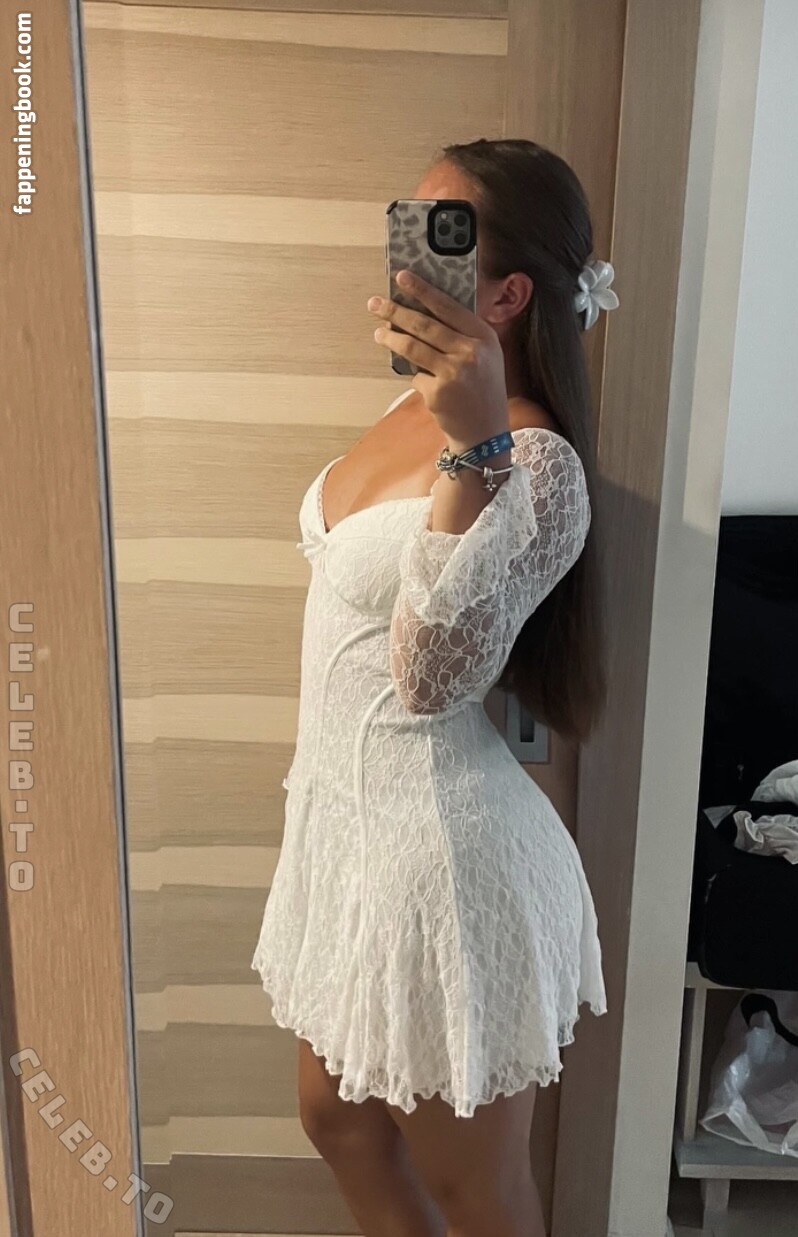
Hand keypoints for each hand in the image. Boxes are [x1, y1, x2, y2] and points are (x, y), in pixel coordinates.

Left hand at [368, 270, 508, 445]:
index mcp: (484, 337)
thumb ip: (462, 334)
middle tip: (376, 304)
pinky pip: (415, 376)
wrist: (485, 433)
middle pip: (424, 325)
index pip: (448, 306)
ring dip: (391, 338)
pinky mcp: (438, 393)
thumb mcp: (485, 356)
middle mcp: (471, 352)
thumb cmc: (482, 390)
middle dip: (396, 312)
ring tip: (379, 333)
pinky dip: (415, 377)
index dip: (422, 290)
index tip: (402, 277)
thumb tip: (421, 310)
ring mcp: (454, 373)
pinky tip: (424, 383)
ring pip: (412, 347)